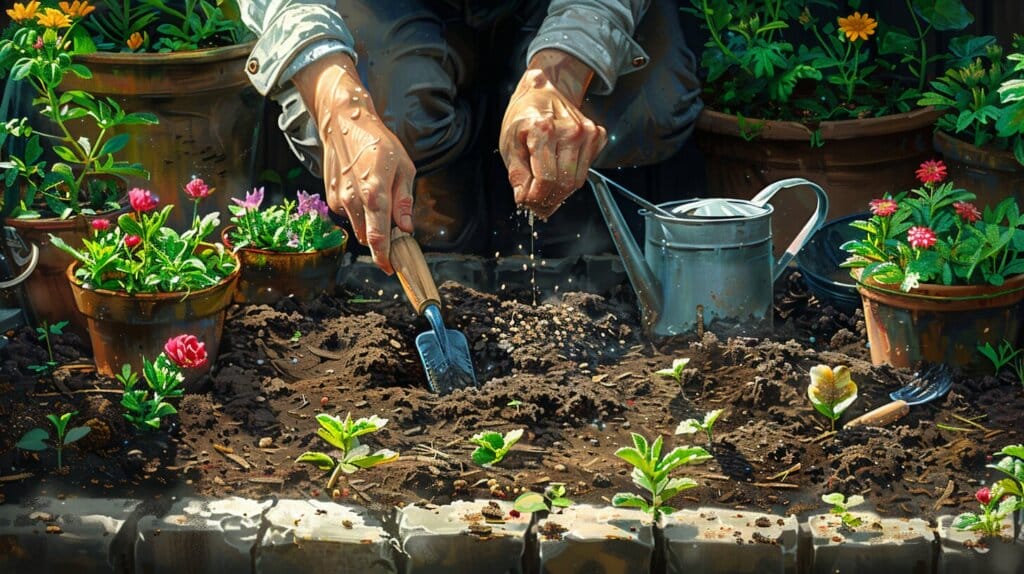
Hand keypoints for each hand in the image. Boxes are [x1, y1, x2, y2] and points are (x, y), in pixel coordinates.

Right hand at [293, 54, 415, 273]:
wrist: (343, 123)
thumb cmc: (378, 142)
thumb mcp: (404, 168)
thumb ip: (404, 201)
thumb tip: (405, 229)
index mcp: (374, 192)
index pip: (378, 237)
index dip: (385, 257)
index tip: (392, 268)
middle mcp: (353, 199)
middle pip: (368, 237)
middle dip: (382, 239)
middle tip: (395, 224)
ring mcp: (338, 199)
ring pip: (358, 228)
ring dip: (371, 225)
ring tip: (379, 199)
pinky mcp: (331, 197)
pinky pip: (349, 216)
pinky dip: (359, 212)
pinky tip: (363, 191)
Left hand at [500, 49, 606, 219]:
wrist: (544, 91)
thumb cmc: (525, 116)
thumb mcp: (510, 143)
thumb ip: (517, 174)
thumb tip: (524, 198)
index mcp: (544, 130)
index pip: (546, 180)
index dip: (536, 198)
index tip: (527, 203)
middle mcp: (570, 130)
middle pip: (564, 183)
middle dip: (548, 200)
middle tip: (536, 205)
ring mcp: (587, 132)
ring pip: (577, 181)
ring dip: (560, 192)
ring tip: (545, 191)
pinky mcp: (597, 135)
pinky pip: (586, 170)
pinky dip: (571, 177)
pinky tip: (558, 170)